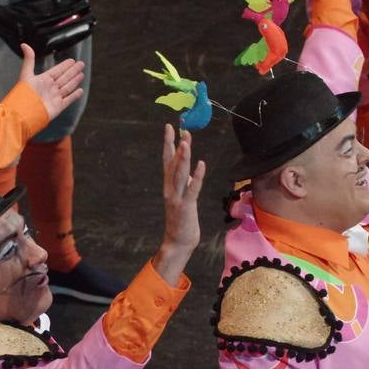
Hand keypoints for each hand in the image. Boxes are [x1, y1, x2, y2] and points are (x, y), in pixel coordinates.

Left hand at [17, 45, 85, 122]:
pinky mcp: (58, 107)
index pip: (57, 70)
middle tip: (81, 63)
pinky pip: (68, 100)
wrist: (24, 113)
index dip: (64, 65)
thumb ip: (29, 59)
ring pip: (67, 87)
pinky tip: (80, 90)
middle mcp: (50, 88)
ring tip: (81, 74)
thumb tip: (24, 44)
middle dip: (73, 71)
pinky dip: (74, 96)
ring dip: (75, 80)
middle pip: (64, 77)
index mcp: (43, 80)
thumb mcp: (26, 74)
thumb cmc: (23, 94)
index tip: (71, 60)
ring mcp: (54, 97)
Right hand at [151, 124, 204, 285]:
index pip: (167, 161)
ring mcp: (177, 198)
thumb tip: (191, 172)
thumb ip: (185, 184)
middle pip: (171, 163)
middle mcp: (170, 189)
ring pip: (179, 174)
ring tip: (186, 141)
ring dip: (183, 157)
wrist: (179, 241)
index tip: (170, 127)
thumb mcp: (184, 198)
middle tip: (176, 128)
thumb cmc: (182, 220)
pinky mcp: (186, 206)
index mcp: (169, 186)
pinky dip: (197, 176)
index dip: (168, 144)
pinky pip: (192, 189)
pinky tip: (201, 164)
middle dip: (173, 145)